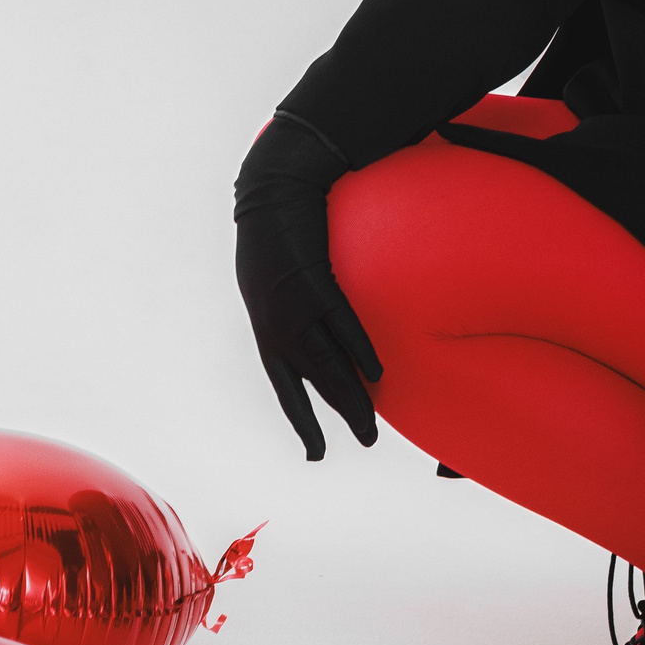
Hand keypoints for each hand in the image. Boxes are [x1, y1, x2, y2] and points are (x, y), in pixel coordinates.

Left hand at [234, 115, 382, 459]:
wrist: (272, 191)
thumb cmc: (275, 233)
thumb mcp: (274, 280)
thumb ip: (294, 309)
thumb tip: (319, 329)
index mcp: (269, 328)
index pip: (287, 386)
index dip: (302, 421)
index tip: (316, 454)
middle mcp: (277, 325)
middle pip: (313, 382)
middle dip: (338, 415)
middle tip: (366, 441)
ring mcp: (293, 305)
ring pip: (327, 362)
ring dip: (351, 397)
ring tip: (371, 427)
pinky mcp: (311, 281)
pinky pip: (339, 322)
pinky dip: (357, 348)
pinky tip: (375, 373)